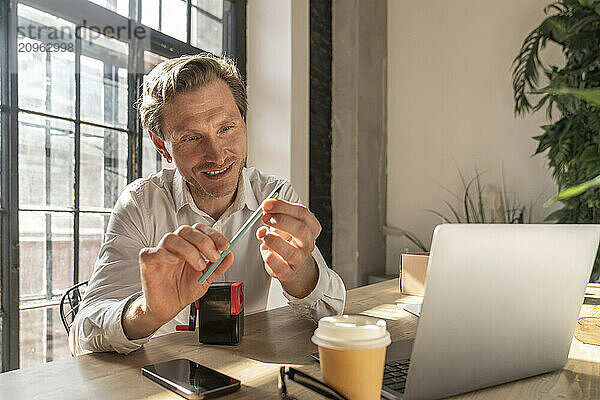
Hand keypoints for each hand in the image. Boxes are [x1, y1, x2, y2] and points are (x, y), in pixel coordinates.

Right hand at [123, 223, 232, 339]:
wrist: (168, 307)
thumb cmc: (183, 289)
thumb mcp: (206, 279)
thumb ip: (217, 267)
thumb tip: (230, 255)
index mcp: (190, 245)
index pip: (200, 230)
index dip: (214, 235)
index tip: (225, 245)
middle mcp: (176, 246)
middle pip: (187, 230)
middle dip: (204, 242)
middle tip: (214, 256)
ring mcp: (161, 252)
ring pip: (172, 238)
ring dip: (189, 250)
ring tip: (198, 266)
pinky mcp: (149, 262)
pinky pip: (153, 251)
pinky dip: (165, 254)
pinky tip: (175, 262)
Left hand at [256, 199, 319, 297]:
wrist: (293, 265)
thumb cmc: (288, 241)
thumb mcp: (285, 224)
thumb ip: (276, 214)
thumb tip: (267, 207)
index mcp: (310, 228)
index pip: (302, 213)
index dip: (283, 206)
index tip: (267, 204)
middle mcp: (308, 243)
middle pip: (301, 230)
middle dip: (280, 221)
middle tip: (265, 218)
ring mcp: (299, 259)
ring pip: (291, 252)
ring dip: (273, 240)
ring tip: (263, 235)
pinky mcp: (288, 273)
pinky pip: (280, 267)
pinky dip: (269, 257)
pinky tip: (265, 250)